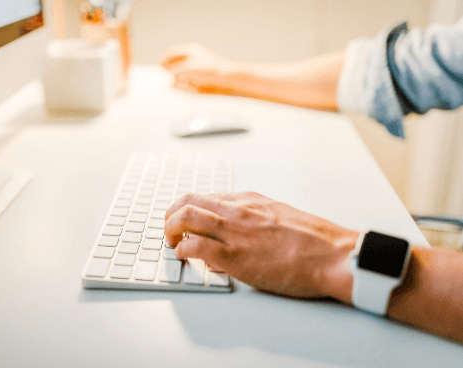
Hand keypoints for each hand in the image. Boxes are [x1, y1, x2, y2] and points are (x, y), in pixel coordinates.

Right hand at [159, 43, 234, 93]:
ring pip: (181, 73)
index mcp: (191, 49)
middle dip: (169, 71)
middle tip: (163, 79)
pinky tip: (186, 87)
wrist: (228, 79)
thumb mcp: (187, 69)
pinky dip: (185, 84)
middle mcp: (194, 57)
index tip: (157, 70)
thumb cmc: (209, 71)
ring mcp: (198, 67)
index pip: (171, 53)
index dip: (163, 61)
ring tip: (175, 84)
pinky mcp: (203, 77)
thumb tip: (165, 76)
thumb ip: (173, 72)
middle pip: (175, 63)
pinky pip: (189, 80)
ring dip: (177, 78)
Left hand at [164, 192, 357, 302]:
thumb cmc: (314, 241)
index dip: (187, 207)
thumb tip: (235, 231)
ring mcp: (234, 231)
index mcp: (249, 200)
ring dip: (170, 229)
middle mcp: (237, 210)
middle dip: (171, 214)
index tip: (183, 218)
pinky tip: (184, 257)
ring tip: (170, 241)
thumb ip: (252, 223)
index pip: (205, 196)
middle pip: (188, 201)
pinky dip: (182, 251)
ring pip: (185, 218)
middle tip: (169, 228)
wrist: (334, 255)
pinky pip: (194, 247)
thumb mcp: (279, 218)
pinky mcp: (234, 256)